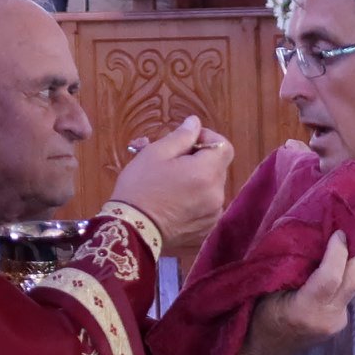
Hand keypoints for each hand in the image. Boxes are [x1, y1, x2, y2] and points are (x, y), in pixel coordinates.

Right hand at [110, 116, 233, 245]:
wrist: (130, 231)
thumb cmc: (140, 187)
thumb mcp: (155, 154)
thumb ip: (181, 136)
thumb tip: (195, 123)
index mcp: (207, 173)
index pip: (224, 146)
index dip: (208, 138)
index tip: (187, 142)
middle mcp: (217, 195)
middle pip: (217, 168)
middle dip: (199, 161)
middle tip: (171, 163)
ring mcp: (213, 215)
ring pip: (211, 189)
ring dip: (197, 182)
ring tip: (170, 185)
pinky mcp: (206, 231)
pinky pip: (206, 208)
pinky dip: (195, 202)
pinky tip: (174, 204)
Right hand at [245, 232, 354, 354]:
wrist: (265, 352)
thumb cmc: (259, 317)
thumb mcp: (267, 290)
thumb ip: (290, 267)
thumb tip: (310, 235)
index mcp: (305, 312)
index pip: (331, 278)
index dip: (338, 252)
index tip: (338, 231)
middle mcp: (327, 320)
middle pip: (352, 281)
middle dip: (353, 253)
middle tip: (348, 228)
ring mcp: (337, 324)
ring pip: (353, 286)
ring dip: (352, 262)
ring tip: (347, 239)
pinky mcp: (341, 322)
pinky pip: (348, 292)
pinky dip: (346, 273)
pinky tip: (340, 260)